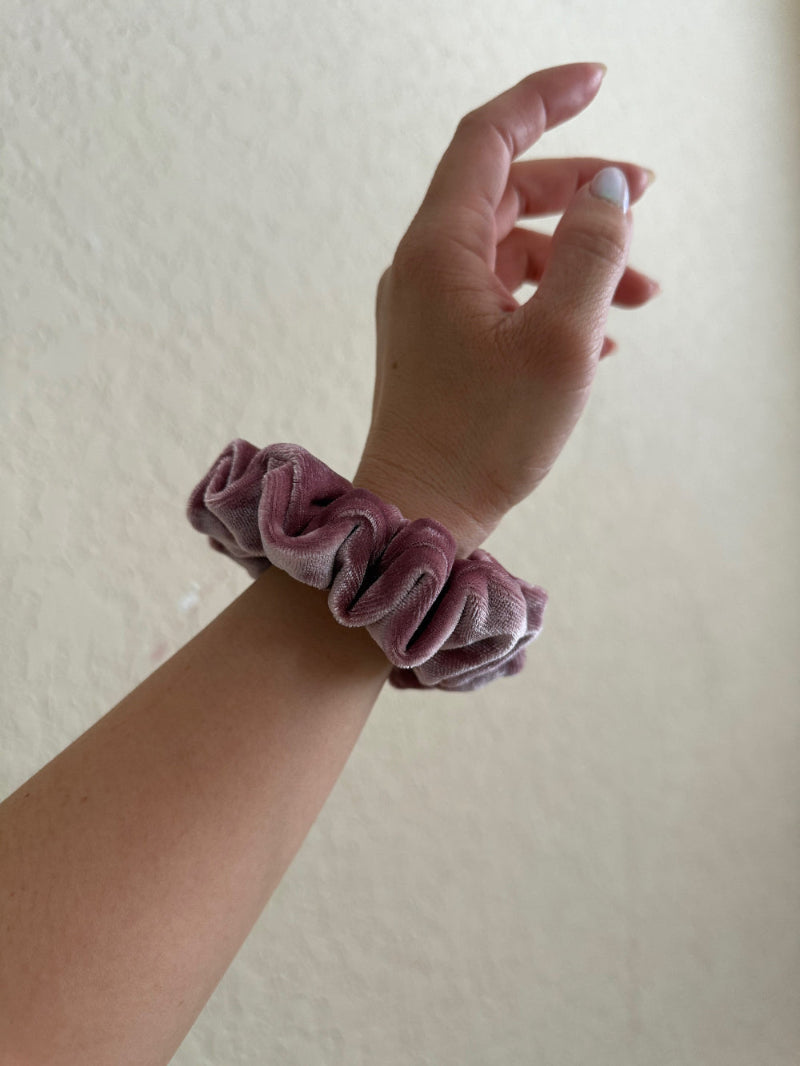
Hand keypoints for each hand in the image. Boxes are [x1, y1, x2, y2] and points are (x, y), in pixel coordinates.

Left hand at [353, 62, 658, 556]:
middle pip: (506, 191)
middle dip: (579, 188)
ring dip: (576, 259)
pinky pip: (500, 295)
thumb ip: (591, 254)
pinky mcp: (439, 343)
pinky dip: (550, 297)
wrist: (419, 512)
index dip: (544, 97)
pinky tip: (598, 333)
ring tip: (641, 294)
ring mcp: (428, 305)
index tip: (598, 79)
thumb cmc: (483, 437)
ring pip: (510, 250)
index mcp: (440, 248)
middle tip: (645, 196)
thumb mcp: (560, 342)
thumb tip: (609, 190)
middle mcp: (425, 265)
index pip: (489, 138)